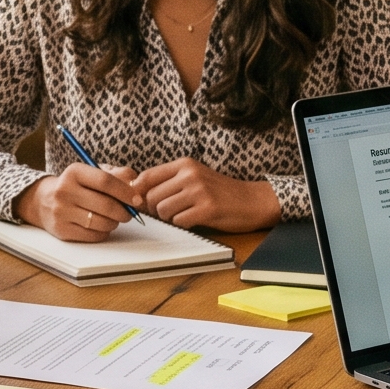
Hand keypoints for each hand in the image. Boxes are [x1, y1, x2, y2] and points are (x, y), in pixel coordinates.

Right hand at [22, 164, 143, 242]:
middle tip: (128, 213)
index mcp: (74, 172)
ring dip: (114, 223)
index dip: (126, 192)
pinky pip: (94, 235)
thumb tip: (137, 187)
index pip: (106, 182)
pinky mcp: (62, 230)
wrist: (43, 201)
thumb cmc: (77, 186)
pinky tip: (100, 225)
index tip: (137, 199)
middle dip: (124, 212)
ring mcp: (61, 212)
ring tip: (112, 218)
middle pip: (106, 205)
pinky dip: (103, 232)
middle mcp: (64, 191)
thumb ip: (117, 175)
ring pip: (102, 223)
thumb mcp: (92, 173)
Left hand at [132, 158, 281, 231]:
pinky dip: (183, 224)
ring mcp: (199, 191)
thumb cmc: (220, 191)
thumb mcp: (194, 177)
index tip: (142, 203)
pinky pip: (179, 221)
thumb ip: (169, 182)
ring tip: (184, 215)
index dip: (139, 193)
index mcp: (184, 164)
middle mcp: (190, 174)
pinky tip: (195, 219)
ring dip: (170, 218)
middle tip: (169, 213)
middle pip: (152, 197)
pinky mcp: (207, 209)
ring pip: (163, 210)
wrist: (252, 200)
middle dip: (155, 209)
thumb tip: (137, 194)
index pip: (147, 176)